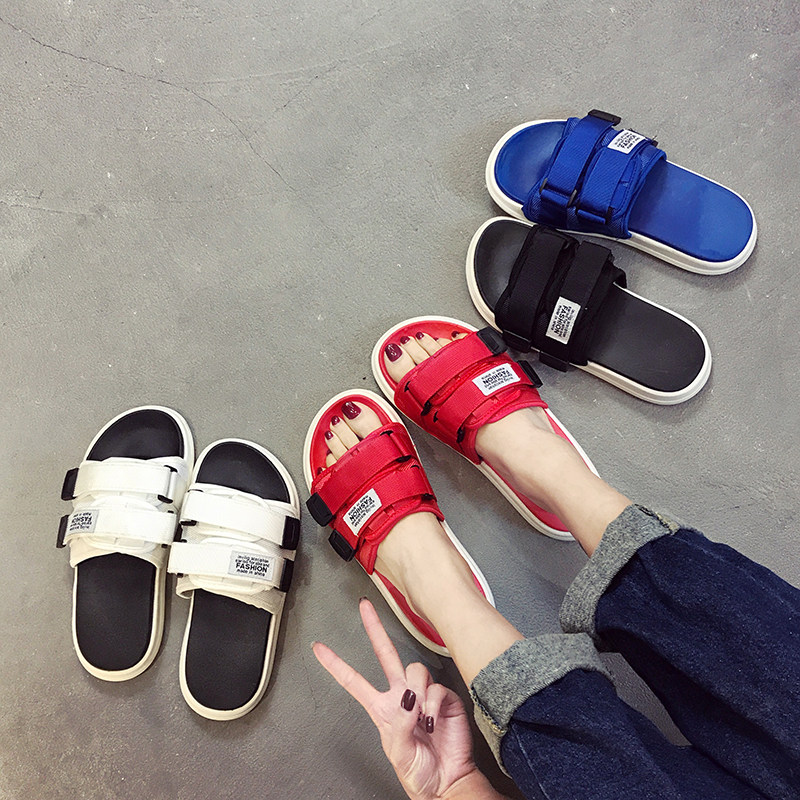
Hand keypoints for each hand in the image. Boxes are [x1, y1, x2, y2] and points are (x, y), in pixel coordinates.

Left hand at [312, 598, 478, 799]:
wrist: (447, 783)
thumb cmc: (421, 773)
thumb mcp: (398, 752)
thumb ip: (399, 724)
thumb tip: (407, 698)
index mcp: (382, 709)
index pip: (354, 681)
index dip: (336, 664)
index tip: (320, 648)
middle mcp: (401, 696)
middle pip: (384, 653)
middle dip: (375, 628)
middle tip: (365, 607)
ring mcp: (423, 694)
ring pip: (415, 670)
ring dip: (417, 692)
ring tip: (421, 716)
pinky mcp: (444, 698)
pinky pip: (436, 689)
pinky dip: (434, 705)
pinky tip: (434, 720)